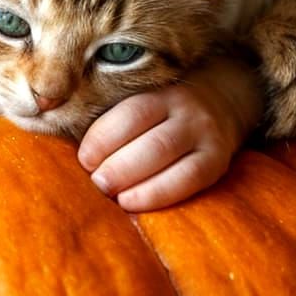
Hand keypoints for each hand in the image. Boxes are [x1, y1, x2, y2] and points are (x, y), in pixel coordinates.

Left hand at [76, 56, 262, 211]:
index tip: (84, 159)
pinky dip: (157, 195)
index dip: (102, 139)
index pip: (129, 113)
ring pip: (166, 158)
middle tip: (96, 182)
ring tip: (110, 194)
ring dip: (132, 180)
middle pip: (148, 140)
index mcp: (161, 91)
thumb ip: (116, 118)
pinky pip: (187, 180)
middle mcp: (187, 110)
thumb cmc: (165, 108)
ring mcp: (206, 135)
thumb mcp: (146, 98)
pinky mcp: (217, 161)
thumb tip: (71, 148)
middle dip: (116, 165)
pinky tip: (132, 204)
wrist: (225, 100)